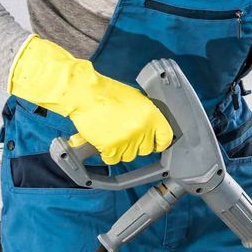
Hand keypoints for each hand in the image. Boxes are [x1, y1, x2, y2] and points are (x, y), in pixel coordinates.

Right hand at [8, 35, 172, 164]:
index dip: (160, 142)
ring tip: (112, 134)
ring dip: (121, 149)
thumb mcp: (135, 99)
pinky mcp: (111, 147)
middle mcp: (142, 129)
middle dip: (137, 145)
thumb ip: (145, 115)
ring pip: (129, 156)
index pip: (165, 138)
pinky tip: (103, 141)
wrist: (85, 94)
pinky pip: (113, 159)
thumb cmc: (106, 93)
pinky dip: (108, 154)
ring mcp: (127, 140)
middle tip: (126, 134)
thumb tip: (149, 126)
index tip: (156, 144)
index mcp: (151, 115)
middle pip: (146, 149)